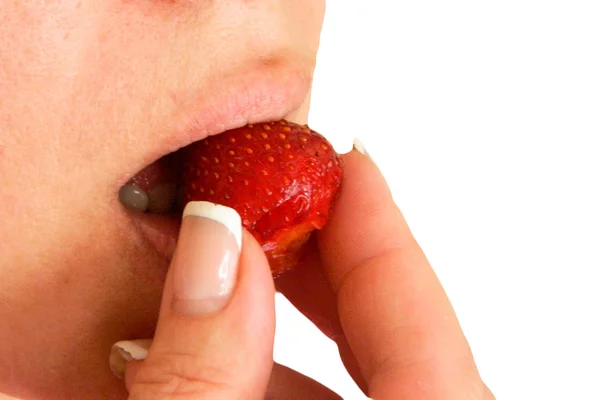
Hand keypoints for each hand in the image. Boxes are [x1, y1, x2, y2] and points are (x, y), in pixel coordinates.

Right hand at [109, 145, 494, 398]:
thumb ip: (200, 374)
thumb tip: (213, 250)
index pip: (418, 312)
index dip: (376, 226)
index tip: (343, 163)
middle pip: (399, 340)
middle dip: (324, 269)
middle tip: (271, 213)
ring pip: (365, 382)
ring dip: (284, 333)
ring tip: (222, 286)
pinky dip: (279, 383)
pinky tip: (223, 366)